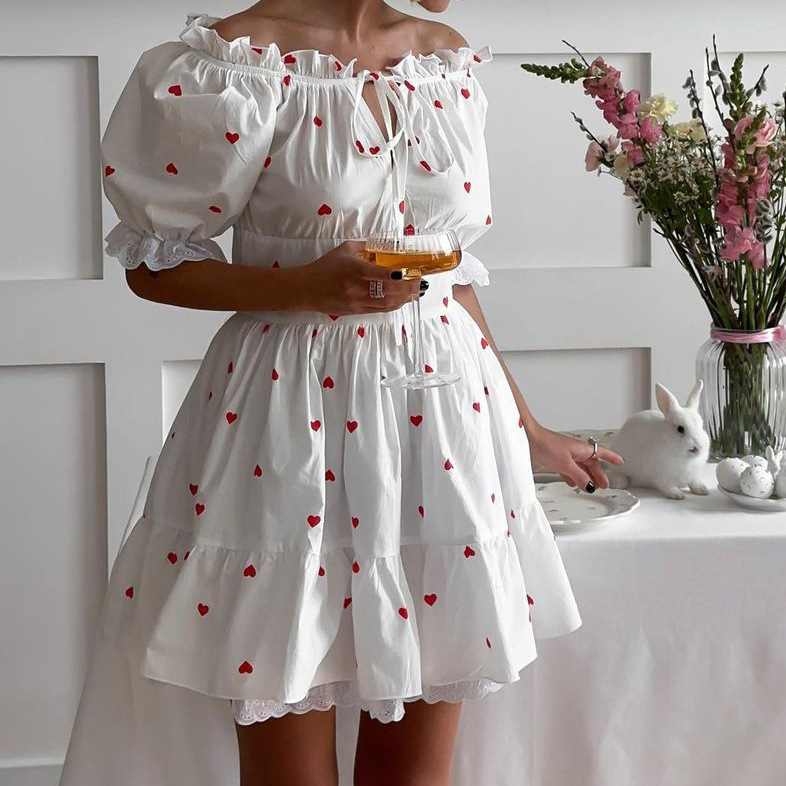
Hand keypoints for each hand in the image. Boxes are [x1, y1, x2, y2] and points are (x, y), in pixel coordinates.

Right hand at [294, 240, 423, 314]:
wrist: (306, 289)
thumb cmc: (325, 267)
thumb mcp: (344, 250)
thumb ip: (364, 247)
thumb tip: (383, 246)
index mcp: (355, 269)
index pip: (383, 274)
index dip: (401, 276)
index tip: (413, 273)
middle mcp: (358, 287)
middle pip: (390, 291)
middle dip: (409, 289)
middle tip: (421, 284)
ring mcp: (357, 302)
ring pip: (387, 304)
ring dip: (404, 299)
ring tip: (416, 293)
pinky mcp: (356, 311)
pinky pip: (379, 310)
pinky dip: (393, 305)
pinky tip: (402, 301)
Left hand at [527, 424, 623, 491]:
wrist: (528, 439)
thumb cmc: (545, 444)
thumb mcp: (566, 464)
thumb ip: (579, 476)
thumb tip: (589, 486)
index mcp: (582, 449)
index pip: (602, 453)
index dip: (612, 458)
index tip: (620, 462)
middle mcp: (575, 451)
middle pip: (591, 464)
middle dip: (599, 474)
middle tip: (605, 484)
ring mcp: (565, 454)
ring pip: (580, 467)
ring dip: (586, 477)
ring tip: (591, 486)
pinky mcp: (556, 459)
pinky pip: (569, 469)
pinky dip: (573, 477)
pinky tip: (572, 483)